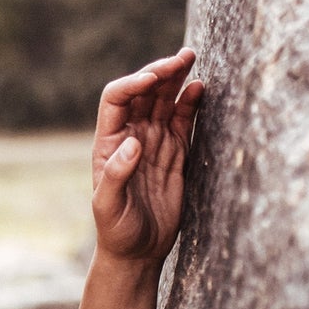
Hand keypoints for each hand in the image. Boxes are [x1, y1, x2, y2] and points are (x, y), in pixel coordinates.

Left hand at [91, 49, 201, 265]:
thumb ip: (116, 175)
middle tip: (182, 56)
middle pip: (144, 93)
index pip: (117, 99)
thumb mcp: (108, 207)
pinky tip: (200, 87)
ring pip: (164, 101)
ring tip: (191, 57)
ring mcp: (154, 143)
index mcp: (108, 143)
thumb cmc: (117, 231)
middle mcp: (130, 137)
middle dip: (161, 71)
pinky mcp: (176, 153)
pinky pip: (183, 120)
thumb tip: (133, 143)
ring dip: (176, 79)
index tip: (153, 78)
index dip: (133, 83)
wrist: (138, 252)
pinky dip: (191, 102)